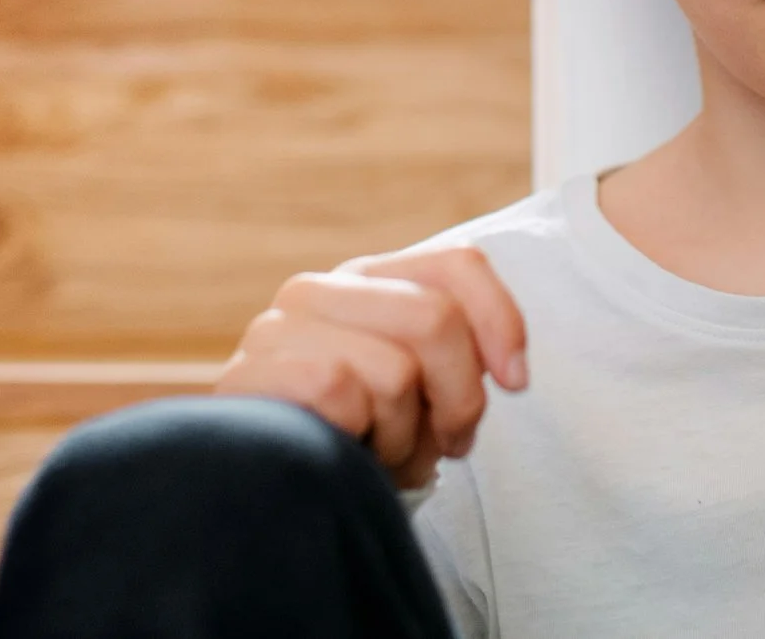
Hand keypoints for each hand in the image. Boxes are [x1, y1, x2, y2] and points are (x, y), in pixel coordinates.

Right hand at [215, 244, 528, 489]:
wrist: (276, 501)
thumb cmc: (365, 444)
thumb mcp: (426, 394)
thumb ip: (462, 356)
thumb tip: (512, 372)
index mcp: (366, 279)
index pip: (457, 263)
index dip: (501, 321)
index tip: (516, 382)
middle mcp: (318, 288)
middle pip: (435, 318)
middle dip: (458, 398)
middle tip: (444, 440)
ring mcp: (277, 327)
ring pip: (394, 369)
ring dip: (403, 435)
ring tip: (381, 451)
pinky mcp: (248, 372)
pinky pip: (339, 392)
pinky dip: (357, 439)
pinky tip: (343, 453)